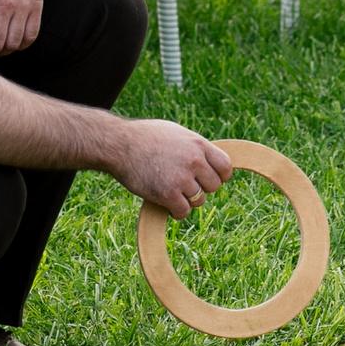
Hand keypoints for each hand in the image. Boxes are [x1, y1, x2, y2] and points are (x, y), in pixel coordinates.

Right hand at [110, 120, 231, 218]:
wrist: (119, 144)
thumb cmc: (145, 137)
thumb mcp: (176, 133)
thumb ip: (194, 147)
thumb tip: (209, 160)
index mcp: (198, 144)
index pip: (225, 166)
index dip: (219, 175)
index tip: (208, 179)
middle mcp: (194, 160)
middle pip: (214, 186)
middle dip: (201, 188)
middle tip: (183, 185)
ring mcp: (182, 178)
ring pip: (200, 200)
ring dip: (187, 200)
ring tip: (171, 192)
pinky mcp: (168, 194)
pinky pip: (183, 211)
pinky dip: (176, 212)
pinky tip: (167, 204)